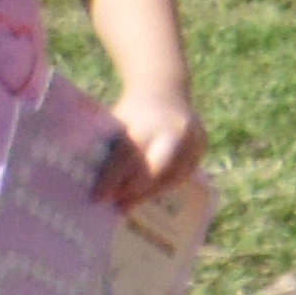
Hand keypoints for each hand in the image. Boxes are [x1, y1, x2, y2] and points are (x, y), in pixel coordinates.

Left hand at [98, 89, 203, 209]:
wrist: (163, 88)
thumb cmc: (131, 112)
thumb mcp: (116, 124)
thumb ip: (110, 151)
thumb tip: (92, 185)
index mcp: (145, 124)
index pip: (126, 158)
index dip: (110, 181)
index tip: (97, 198)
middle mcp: (172, 131)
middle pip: (155, 172)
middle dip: (136, 192)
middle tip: (118, 206)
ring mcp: (192, 137)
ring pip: (172, 176)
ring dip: (150, 192)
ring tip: (130, 202)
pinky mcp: (202, 144)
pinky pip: (185, 172)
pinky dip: (166, 184)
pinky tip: (150, 190)